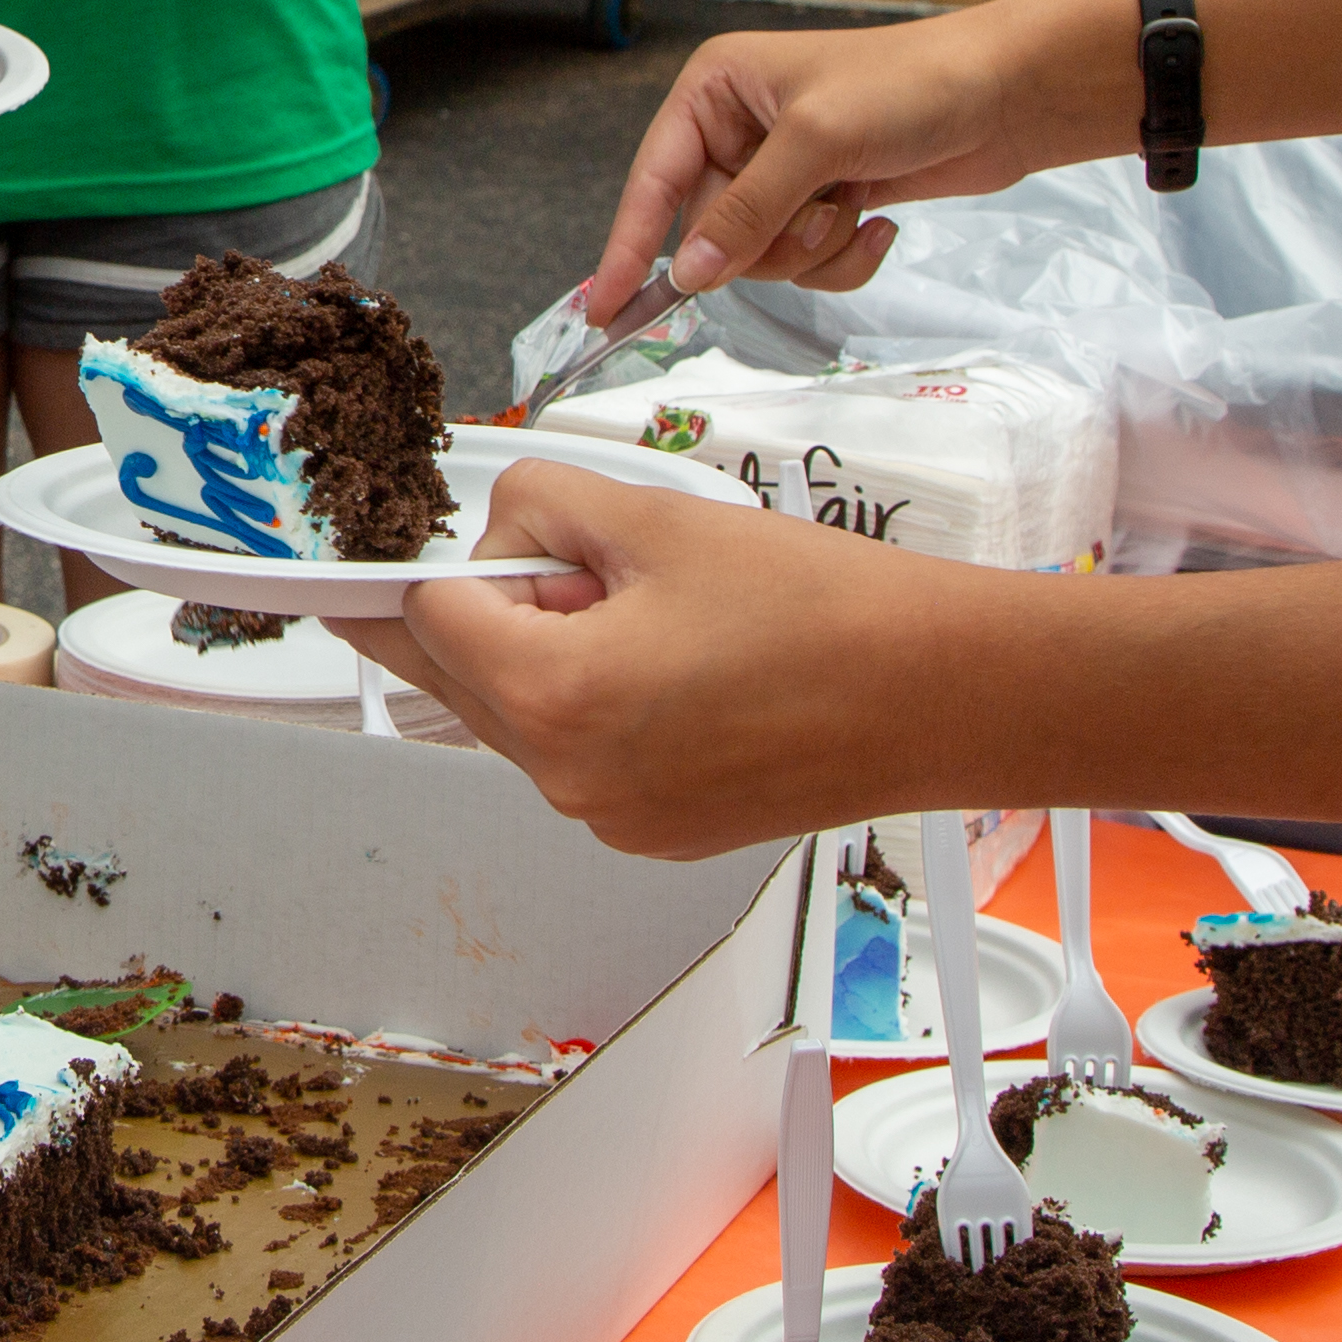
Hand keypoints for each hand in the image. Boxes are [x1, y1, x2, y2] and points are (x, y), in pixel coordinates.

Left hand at [355, 459, 933, 854]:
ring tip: (654, 613)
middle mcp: (570, 780)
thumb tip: (493, 528)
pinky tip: (680, 662)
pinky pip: (581, 756)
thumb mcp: (656, 515)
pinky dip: (600, 703)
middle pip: (459, 677)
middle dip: (493, 611)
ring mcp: (613, 820)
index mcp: (554, 698)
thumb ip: (542, 508)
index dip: (438, 563)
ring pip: (520, 716)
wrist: (939, 693)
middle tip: (575, 561)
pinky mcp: (655, 833)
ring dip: (550, 656)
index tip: (402, 545)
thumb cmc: (823, 610)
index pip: (424, 619)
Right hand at [587, 0, 1083, 315]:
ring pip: (758, 257)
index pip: (652, 181)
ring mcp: (784, 170)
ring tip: (854, 207)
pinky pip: (804, 264)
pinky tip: (878, 222)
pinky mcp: (826, 201)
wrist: (1008, 94)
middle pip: (710, 230)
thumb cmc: (914, 84)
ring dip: (810, 251)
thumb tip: (691, 270)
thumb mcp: (817, 141)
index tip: (605, 307)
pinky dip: (841, 258)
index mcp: (715, 90)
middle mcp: (739, 129)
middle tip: (819, 212)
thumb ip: (746, 211)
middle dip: (766, 241)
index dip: (627, 246)